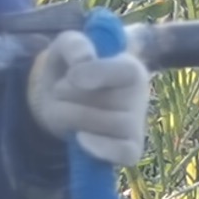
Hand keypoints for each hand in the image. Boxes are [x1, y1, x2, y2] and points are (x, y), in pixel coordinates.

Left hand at [27, 34, 151, 166]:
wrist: (64, 100)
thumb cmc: (70, 69)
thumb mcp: (66, 47)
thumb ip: (74, 44)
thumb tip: (84, 60)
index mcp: (130, 67)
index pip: (126, 72)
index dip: (100, 73)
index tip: (73, 75)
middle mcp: (139, 95)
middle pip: (108, 101)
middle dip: (72, 96)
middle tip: (58, 89)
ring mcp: (136, 124)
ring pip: (109, 125)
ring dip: (75, 118)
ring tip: (63, 109)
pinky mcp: (130, 148)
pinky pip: (125, 154)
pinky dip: (102, 148)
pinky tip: (80, 138)